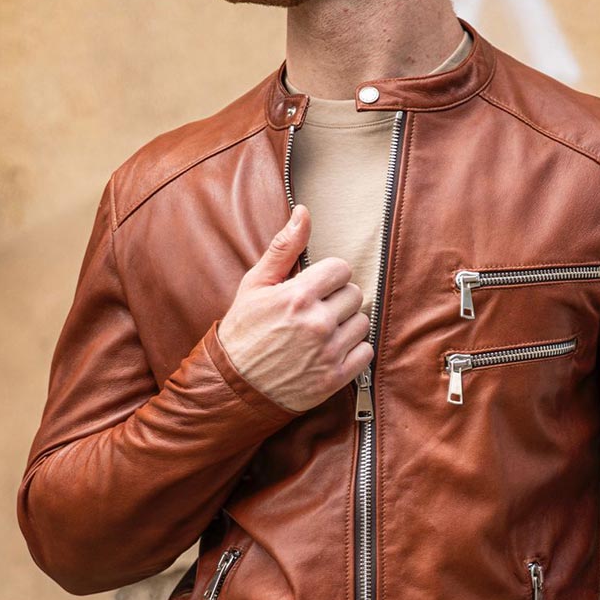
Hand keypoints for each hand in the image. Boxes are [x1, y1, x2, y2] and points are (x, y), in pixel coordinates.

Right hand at [216, 205, 373, 413]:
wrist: (233, 386)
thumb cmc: (243, 332)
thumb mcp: (255, 285)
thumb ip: (284, 248)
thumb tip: (303, 212)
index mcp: (298, 296)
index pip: (341, 269)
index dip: (328, 277)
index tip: (315, 288)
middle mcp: (316, 323)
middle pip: (354, 295)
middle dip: (336, 300)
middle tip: (315, 311)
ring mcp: (328, 353)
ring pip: (362, 323)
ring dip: (346, 325)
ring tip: (320, 332)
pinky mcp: (335, 378)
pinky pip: (366, 352)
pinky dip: (353, 351)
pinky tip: (329, 351)